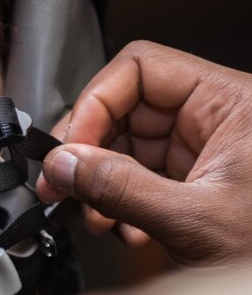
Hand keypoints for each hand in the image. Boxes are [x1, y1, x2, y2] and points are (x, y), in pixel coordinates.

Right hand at [36, 41, 251, 266]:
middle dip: (90, 149)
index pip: (141, 69)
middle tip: (62, 181)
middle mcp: (217, 119)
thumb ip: (120, 187)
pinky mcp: (197, 180)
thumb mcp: (192, 219)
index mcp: (232, 103)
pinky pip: (141, 174)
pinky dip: (120, 199)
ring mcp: (205, 151)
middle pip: (128, 108)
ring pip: (128, 143)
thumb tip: (65, 164)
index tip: (73, 146)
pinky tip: (120, 225)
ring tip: (93, 214)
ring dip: (101, 180)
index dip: (97, 102)